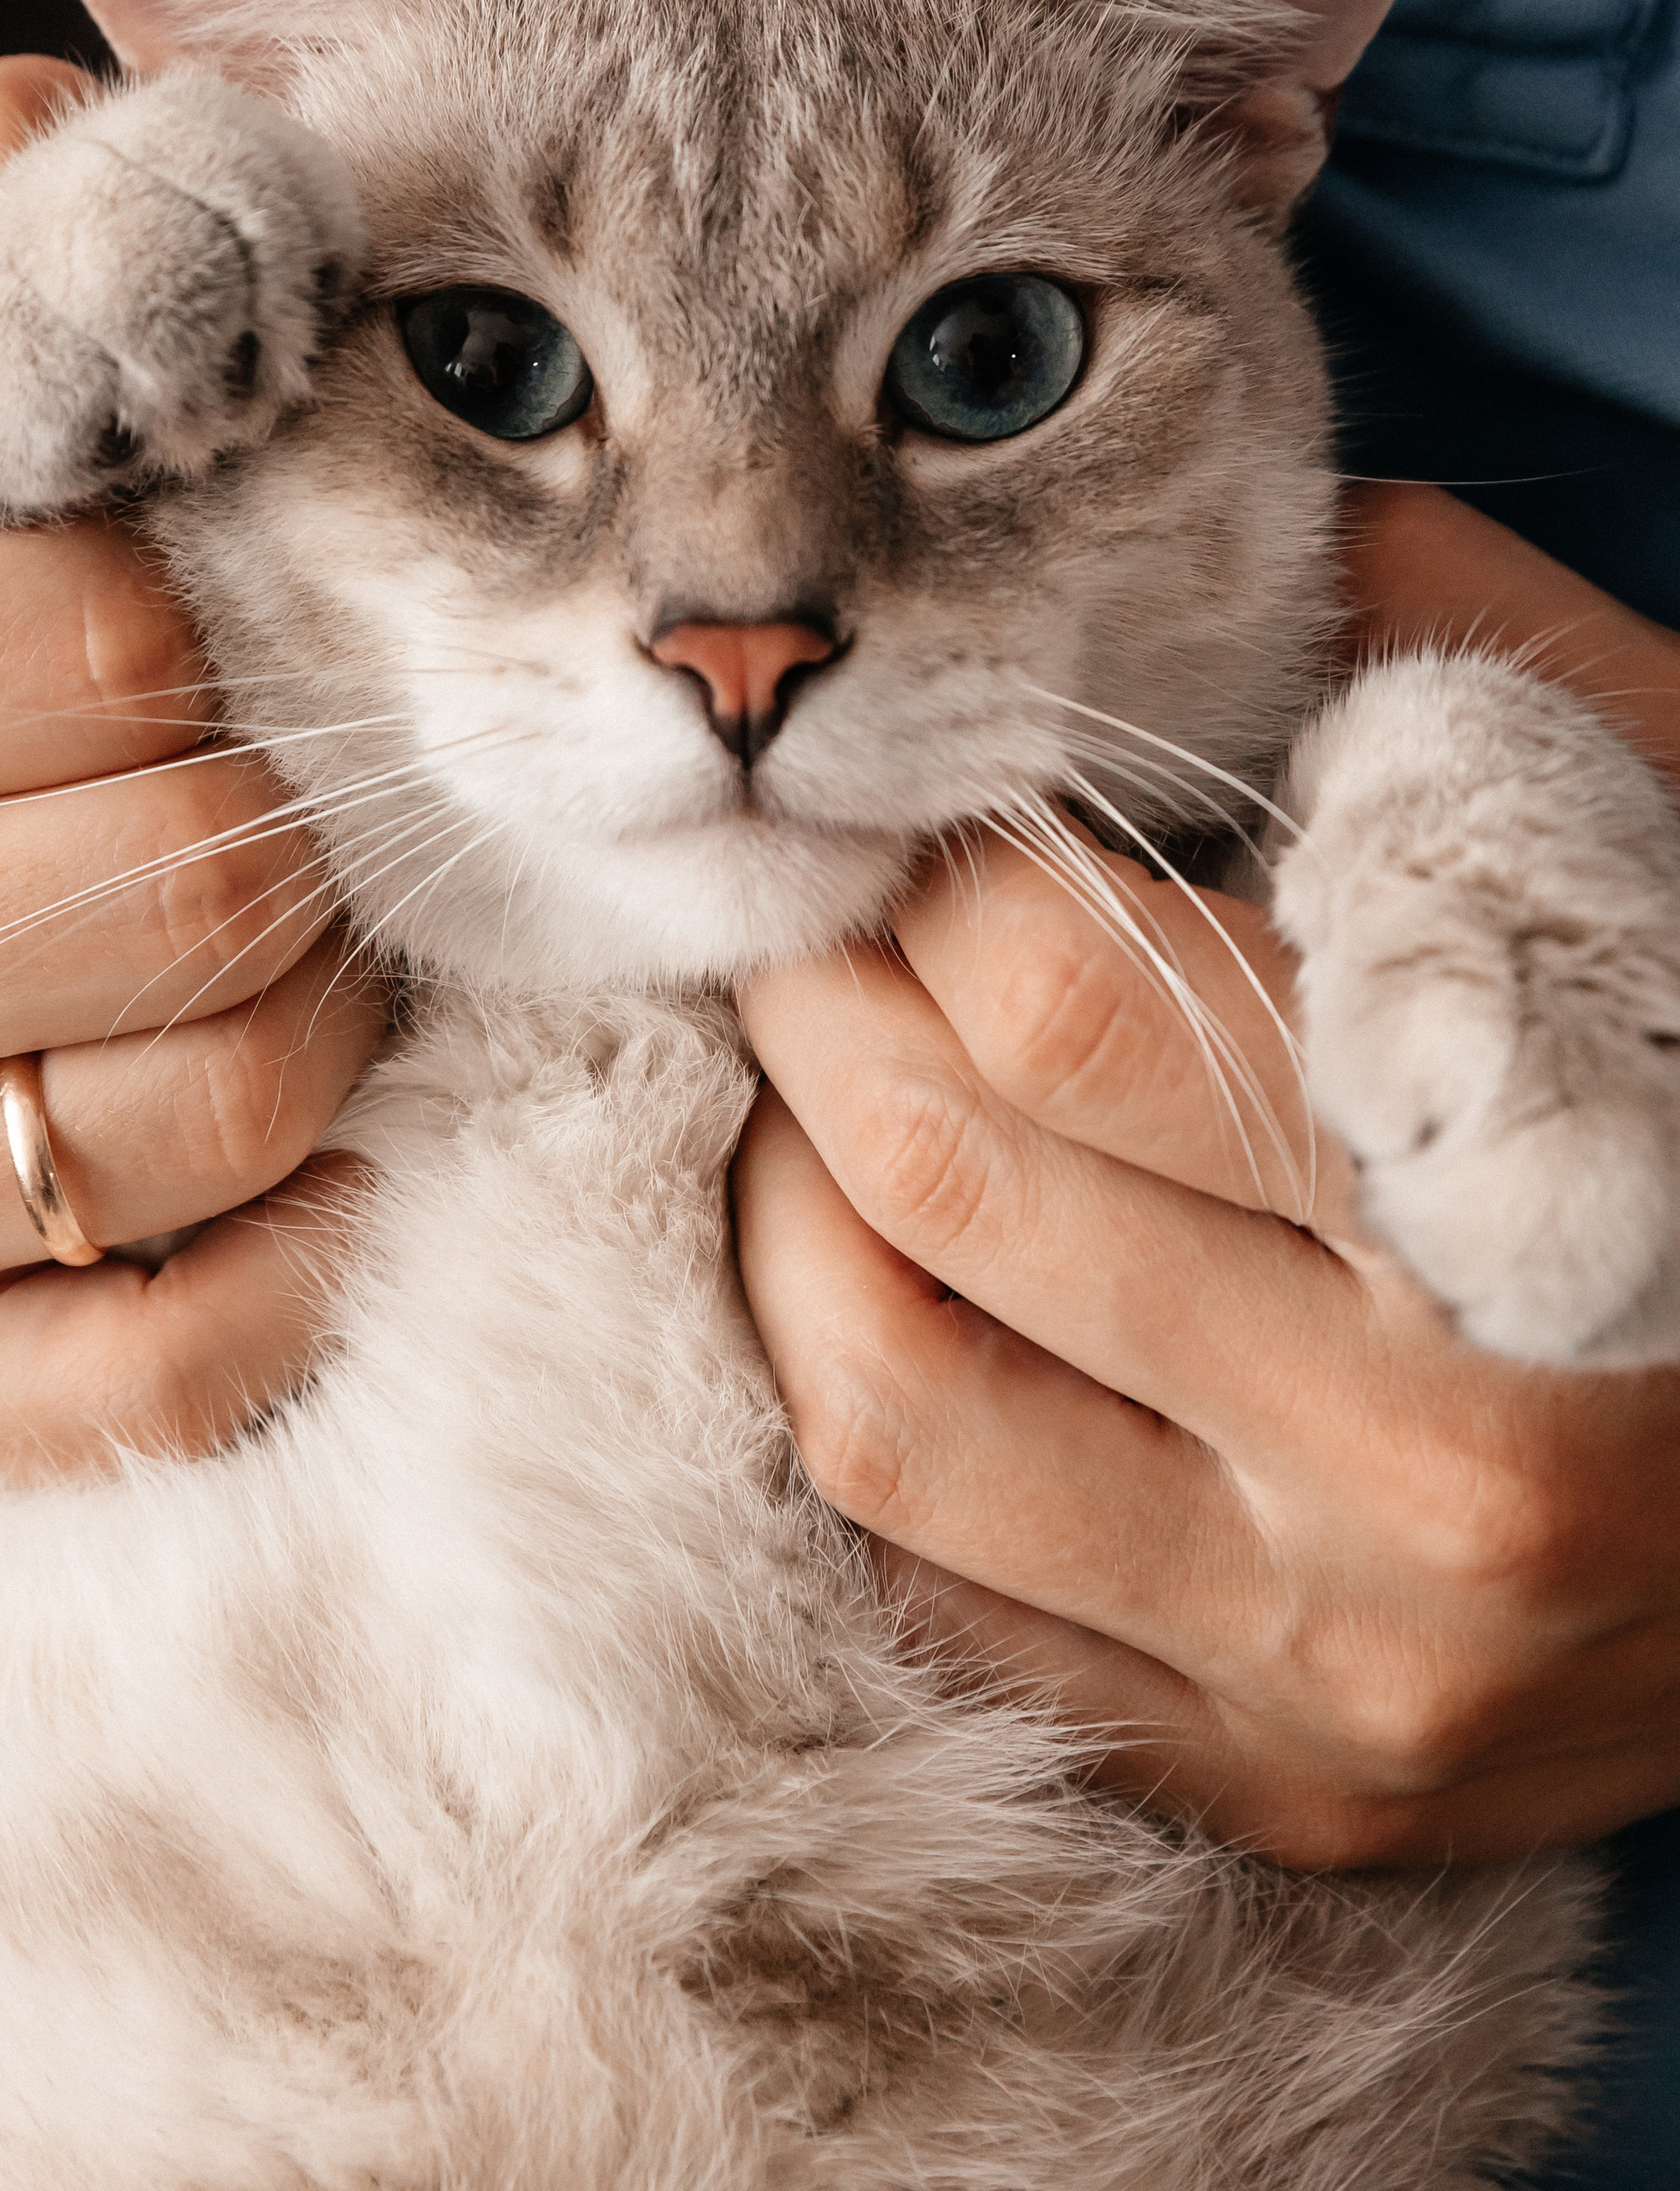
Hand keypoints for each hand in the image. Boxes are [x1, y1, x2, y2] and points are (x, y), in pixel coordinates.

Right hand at [0, 63, 381, 1477]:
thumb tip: (168, 124)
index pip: (109, 656)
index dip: (204, 623)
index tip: (170, 622)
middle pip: (193, 888)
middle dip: (273, 812)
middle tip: (222, 783)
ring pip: (227, 1104)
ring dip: (301, 1004)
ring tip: (217, 933)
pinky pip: (188, 1352)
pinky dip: (278, 1236)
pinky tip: (225, 1125)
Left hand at [735, 487, 1679, 1867]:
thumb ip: (1488, 668)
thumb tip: (1280, 516)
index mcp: (1518, 1193)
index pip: (1065, 1004)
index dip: (942, 872)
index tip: (929, 813)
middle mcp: (1424, 1466)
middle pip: (944, 1181)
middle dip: (815, 1005)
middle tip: (805, 913)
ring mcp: (1345, 1659)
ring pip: (888, 1410)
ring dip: (785, 1213)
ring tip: (812, 1094)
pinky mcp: (1295, 1787)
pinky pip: (952, 1599)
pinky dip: (866, 1415)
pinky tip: (891, 1284)